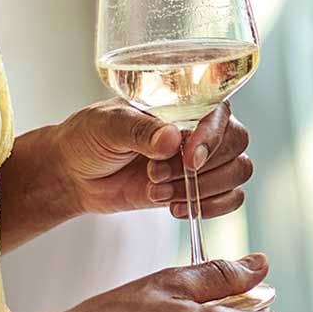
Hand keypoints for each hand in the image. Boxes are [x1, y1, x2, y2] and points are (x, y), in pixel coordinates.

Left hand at [51, 99, 253, 220]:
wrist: (75, 174)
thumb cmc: (89, 137)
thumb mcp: (107, 125)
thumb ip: (139, 130)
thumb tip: (170, 138)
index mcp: (184, 103)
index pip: (220, 114)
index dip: (211, 138)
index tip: (187, 158)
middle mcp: (200, 129)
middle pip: (237, 144)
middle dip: (202, 168)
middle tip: (156, 175)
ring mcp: (203, 161)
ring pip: (237, 172)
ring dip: (201, 189)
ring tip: (157, 191)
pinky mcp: (199, 189)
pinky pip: (231, 198)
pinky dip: (211, 208)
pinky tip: (176, 208)